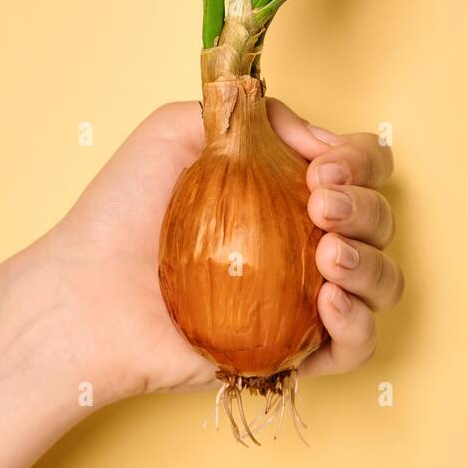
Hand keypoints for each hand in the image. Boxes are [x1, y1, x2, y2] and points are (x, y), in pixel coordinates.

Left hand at [48, 99, 400, 401]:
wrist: (83, 292)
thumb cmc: (122, 211)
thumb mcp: (181, 128)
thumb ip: (259, 115)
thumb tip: (324, 141)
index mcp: (287, 190)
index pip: (359, 171)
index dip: (359, 163)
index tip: (323, 168)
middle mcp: (304, 242)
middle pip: (379, 222)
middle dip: (364, 208)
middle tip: (319, 207)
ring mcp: (302, 300)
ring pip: (384, 282)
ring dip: (371, 263)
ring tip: (327, 257)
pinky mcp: (291, 352)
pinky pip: (358, 346)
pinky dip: (359, 322)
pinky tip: (329, 302)